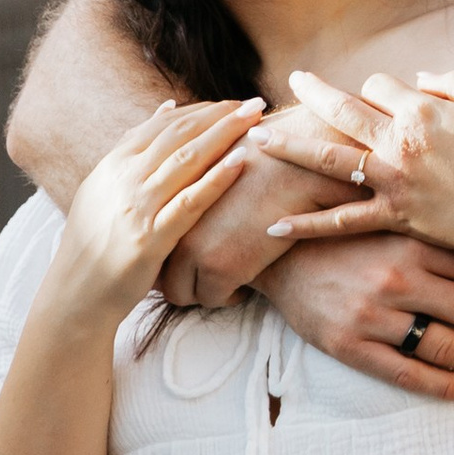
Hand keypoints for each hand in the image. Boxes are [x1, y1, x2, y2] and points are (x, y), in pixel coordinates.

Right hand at [48, 99, 261, 325]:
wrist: (75, 296)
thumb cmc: (95, 243)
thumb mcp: (105, 187)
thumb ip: (135, 149)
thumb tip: (167, 106)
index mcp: (112, 164)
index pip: (163, 125)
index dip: (201, 110)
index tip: (230, 104)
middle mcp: (123, 180)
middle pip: (179, 135)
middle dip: (220, 115)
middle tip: (254, 102)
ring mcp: (136, 208)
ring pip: (187, 160)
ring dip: (225, 134)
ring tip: (255, 119)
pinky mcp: (150, 240)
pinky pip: (189, 203)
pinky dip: (216, 179)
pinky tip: (241, 161)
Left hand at [157, 148, 333, 311]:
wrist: (300, 166)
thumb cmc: (269, 155)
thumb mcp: (221, 158)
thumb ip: (201, 178)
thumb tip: (199, 194)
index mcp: (171, 193)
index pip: (153, 236)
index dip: (166, 249)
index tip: (180, 253)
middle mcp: (173, 222)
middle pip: (159, 270)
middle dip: (176, 276)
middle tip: (201, 273)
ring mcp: (194, 248)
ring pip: (181, 292)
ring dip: (201, 289)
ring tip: (226, 277)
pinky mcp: (220, 269)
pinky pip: (214, 299)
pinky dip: (230, 294)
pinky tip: (247, 279)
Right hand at [264, 233, 453, 402]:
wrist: (277, 247)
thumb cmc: (342, 224)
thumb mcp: (388, 209)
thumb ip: (434, 216)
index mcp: (412, 237)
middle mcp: (398, 275)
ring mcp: (374, 314)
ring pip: (447, 345)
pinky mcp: (351, 344)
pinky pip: (409, 373)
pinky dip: (447, 384)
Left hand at [268, 68, 453, 270]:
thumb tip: (419, 78)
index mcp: (421, 111)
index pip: (382, 86)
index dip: (379, 87)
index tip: (383, 94)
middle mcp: (397, 142)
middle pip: (344, 112)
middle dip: (315, 94)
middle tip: (292, 82)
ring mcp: (390, 181)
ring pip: (329, 160)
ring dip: (291, 148)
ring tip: (258, 141)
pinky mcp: (391, 217)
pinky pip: (340, 221)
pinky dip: (307, 223)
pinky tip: (275, 224)